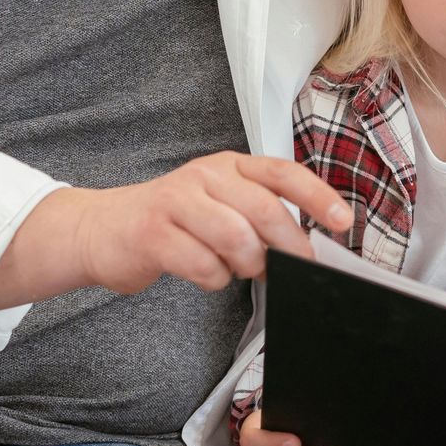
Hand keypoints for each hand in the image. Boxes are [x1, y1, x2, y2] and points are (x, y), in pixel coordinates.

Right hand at [75, 152, 352, 294]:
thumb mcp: (218, 203)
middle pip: (264, 210)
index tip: (342, 221)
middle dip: (288, 246)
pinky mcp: (154, 234)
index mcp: (229, 166)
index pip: (283, 173)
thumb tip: (305, 248)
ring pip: (236, 238)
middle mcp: (205, 176)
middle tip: (295, 268)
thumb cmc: (172, 221)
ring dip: (247, 265)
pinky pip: (204, 265)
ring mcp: (177, 202)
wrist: (103, 229)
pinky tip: (205, 273)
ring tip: (239, 268)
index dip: (317, 196)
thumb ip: (258, 216)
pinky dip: (214, 279)